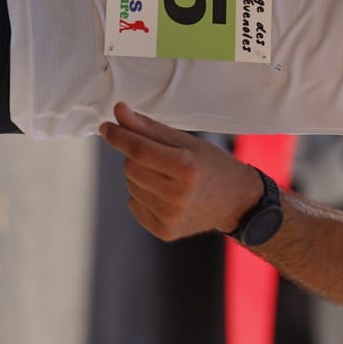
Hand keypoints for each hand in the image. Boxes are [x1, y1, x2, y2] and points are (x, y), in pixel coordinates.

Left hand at [99, 102, 263, 241]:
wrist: (236, 201)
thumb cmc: (211, 165)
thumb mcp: (186, 141)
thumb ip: (149, 128)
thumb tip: (118, 112)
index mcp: (187, 167)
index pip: (138, 150)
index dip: (118, 136)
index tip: (106, 127)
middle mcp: (178, 195)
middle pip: (131, 167)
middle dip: (137, 157)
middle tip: (161, 159)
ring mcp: (171, 216)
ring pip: (130, 186)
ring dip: (141, 177)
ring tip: (167, 178)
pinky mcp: (165, 231)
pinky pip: (134, 206)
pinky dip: (143, 197)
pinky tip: (165, 196)